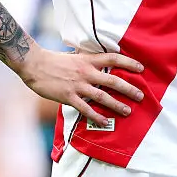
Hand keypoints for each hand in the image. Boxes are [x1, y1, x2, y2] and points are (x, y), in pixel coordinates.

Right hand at [17, 47, 144, 127]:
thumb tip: (102, 61)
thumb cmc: (54, 60)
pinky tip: (106, 122)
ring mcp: (78, 85)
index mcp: (88, 59)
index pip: (114, 59)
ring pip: (103, 96)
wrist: (34, 64)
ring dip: (117, 104)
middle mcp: (86, 72)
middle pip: (113, 80)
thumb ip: (89, 59)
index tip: (141, 68)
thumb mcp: (75, 55)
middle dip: (129, 88)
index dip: (129, 63)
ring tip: (128, 111)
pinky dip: (97, 116)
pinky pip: (86, 109)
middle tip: (141, 96)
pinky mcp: (68, 97)